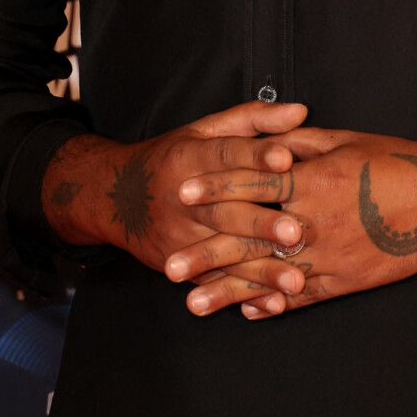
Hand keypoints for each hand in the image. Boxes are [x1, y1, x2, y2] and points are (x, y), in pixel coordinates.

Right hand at [42, 100, 310, 302]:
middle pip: (227, 210)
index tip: (287, 159)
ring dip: (261, 271)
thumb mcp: (205, 129)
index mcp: (192, 157)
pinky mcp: (183, 267)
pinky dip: (244, 297)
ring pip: (225, 254)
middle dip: (261, 223)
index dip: (256, 156)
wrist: (116, 199)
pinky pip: (216, 284)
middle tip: (296, 232)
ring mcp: (182, 237)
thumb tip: (300, 110)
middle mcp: (186, 199)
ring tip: (296, 282)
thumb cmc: (174, 158)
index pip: (226, 155)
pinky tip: (271, 305)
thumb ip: (253, 119)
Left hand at [167, 127, 416, 318]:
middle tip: (169, 266)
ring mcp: (327, 256)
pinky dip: (273, 306)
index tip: (182, 193)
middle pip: (249, 239)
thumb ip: (300, 142)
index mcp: (311, 179)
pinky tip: (247, 314)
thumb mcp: (344, 140)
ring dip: (228, 291)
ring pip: (268, 277)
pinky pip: (302, 297)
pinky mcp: (344, 281)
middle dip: (206, 253)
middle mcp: (312, 221)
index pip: (252, 181)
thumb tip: (266, 139)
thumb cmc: (393, 161)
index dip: (215, 186)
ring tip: (193, 304)